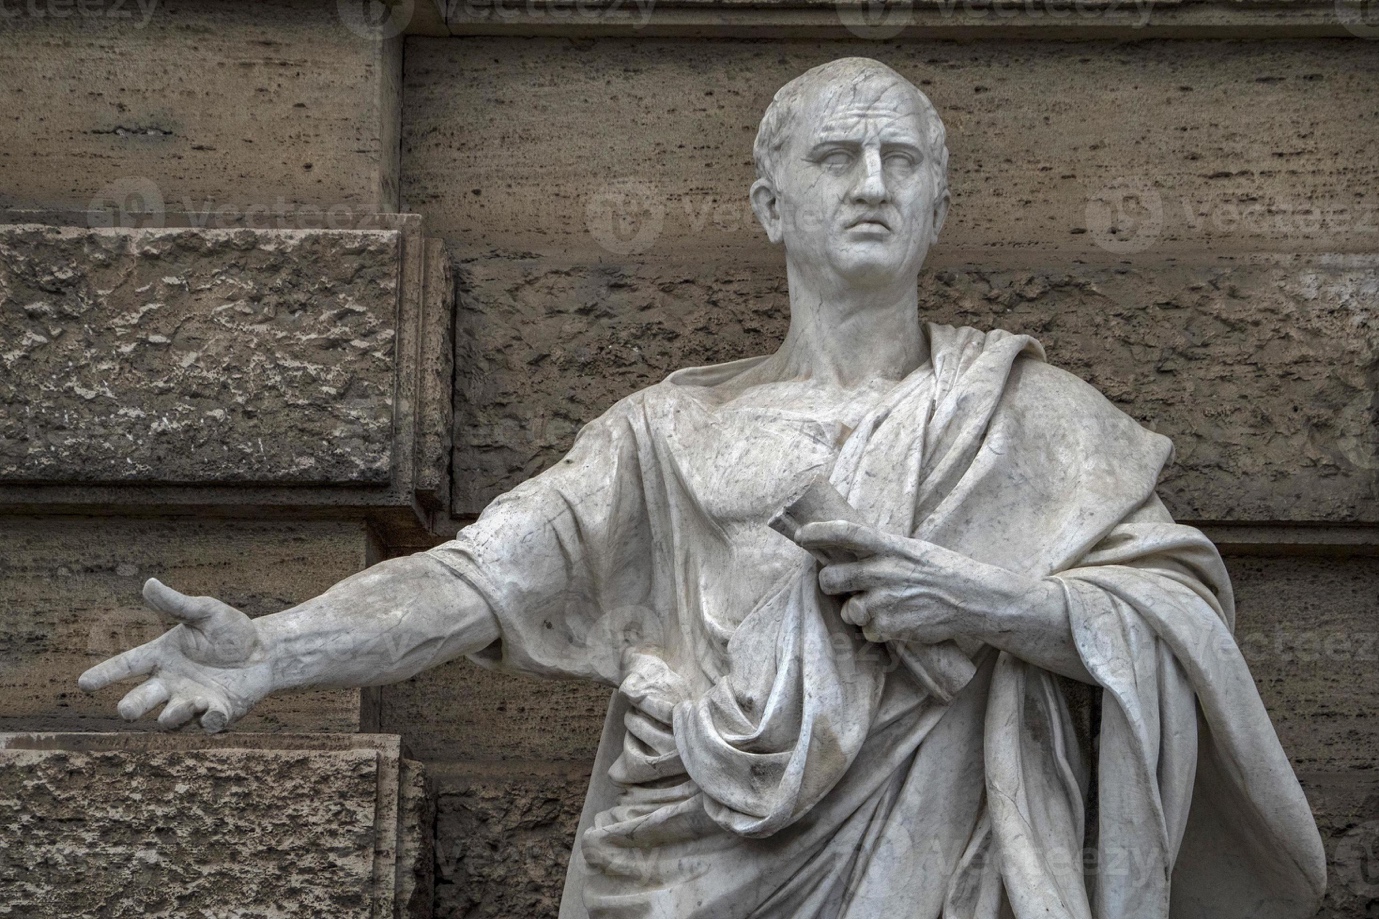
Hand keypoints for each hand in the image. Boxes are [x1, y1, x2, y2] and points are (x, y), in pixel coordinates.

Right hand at [78, 578, 273, 732]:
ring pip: (169, 719)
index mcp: (163, 657)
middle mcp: (171, 683)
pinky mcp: (216, 714)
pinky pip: (207, 725)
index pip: (127, 666)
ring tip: (188, 702)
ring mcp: (192, 702)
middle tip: (126, 710)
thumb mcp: (206, 612)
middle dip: (131, 707)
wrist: (267, 651)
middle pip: (139, 700)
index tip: (84, 683)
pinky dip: (210, 720)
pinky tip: (216, 710)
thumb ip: (177, 604)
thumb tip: (148, 583)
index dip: (105, 674)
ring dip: (173, 714)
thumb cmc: (232, 631)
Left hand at [794, 521, 1038, 645]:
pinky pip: (868, 632)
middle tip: (843, 585)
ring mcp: (884, 601)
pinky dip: (878, 630)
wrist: (973, 599)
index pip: (845, 533)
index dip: (818, 532)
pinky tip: (900, 621)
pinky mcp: (889, 627)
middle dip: (831, 585)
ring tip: (886, 607)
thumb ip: (882, 552)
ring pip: (848, 611)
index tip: (801, 535)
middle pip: (830, 579)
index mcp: (889, 546)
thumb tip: (849, 555)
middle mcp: (882, 571)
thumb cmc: (942, 572)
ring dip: (859, 612)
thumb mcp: (913, 550)